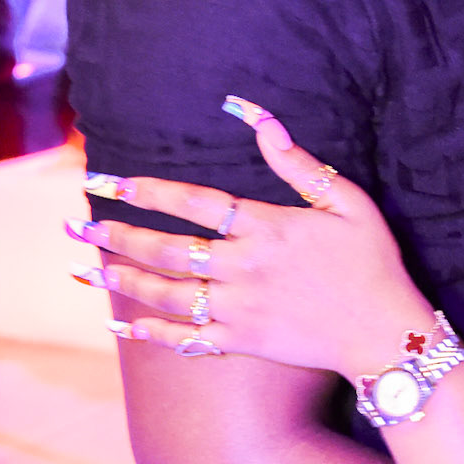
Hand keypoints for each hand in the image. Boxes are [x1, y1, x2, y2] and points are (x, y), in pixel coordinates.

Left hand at [70, 111, 432, 376]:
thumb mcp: (348, 201)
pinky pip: (184, 338)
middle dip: (115, 235)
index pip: (193, 202)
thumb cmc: (372, 263)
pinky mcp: (241, 343)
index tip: (107, 179)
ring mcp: (238, 309)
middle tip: (77, 226)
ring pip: (165, 293)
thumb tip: (261, 120)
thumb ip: (299, 163)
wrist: (386, 334)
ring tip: (84, 268)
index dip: (146, 189)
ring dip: (120, 279)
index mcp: (266, 228)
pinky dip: (148, 333)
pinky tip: (119, 326)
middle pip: (166, 248)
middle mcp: (243, 268)